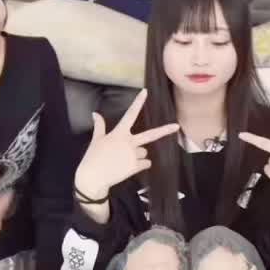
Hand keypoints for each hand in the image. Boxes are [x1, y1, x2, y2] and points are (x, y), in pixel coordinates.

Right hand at [74, 88, 179, 202]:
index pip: (130, 114)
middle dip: (165, 130)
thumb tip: (95, 113)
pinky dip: (140, 165)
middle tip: (176, 126)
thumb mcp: (96, 140)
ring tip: (123, 160)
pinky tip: (128, 167)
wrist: (93, 177)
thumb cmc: (93, 157)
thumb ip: (99, 126)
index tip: (145, 92)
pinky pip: (145, 163)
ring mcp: (133, 155)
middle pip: (151, 135)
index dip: (138, 102)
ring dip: (138, 155)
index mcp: (119, 133)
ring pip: (144, 152)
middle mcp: (129, 142)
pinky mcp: (135, 166)